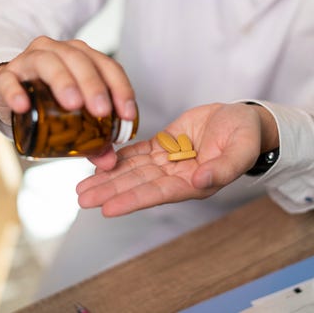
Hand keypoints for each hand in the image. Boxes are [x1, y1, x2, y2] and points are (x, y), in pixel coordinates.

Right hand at [0, 36, 136, 125]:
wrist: (13, 89)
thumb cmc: (51, 97)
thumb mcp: (76, 113)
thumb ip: (93, 137)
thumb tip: (109, 161)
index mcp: (82, 58)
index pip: (108, 67)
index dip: (121, 88)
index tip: (127, 114)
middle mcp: (59, 52)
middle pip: (80, 61)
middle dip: (93, 86)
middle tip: (102, 111)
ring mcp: (30, 60)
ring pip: (48, 63)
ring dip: (63, 82)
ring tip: (72, 105)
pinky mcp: (6, 75)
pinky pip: (9, 80)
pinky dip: (16, 92)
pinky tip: (23, 106)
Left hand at [77, 102, 278, 216]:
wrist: (239, 119)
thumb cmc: (245, 135)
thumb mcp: (241, 150)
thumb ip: (223, 168)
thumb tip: (201, 181)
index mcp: (194, 182)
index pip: (158, 194)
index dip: (133, 200)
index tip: (107, 208)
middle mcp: (176, 175)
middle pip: (138, 184)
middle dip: (110, 191)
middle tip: (82, 199)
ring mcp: (168, 160)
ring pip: (133, 170)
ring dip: (108, 177)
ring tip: (83, 186)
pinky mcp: (163, 144)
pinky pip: (138, 152)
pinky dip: (120, 157)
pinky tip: (102, 162)